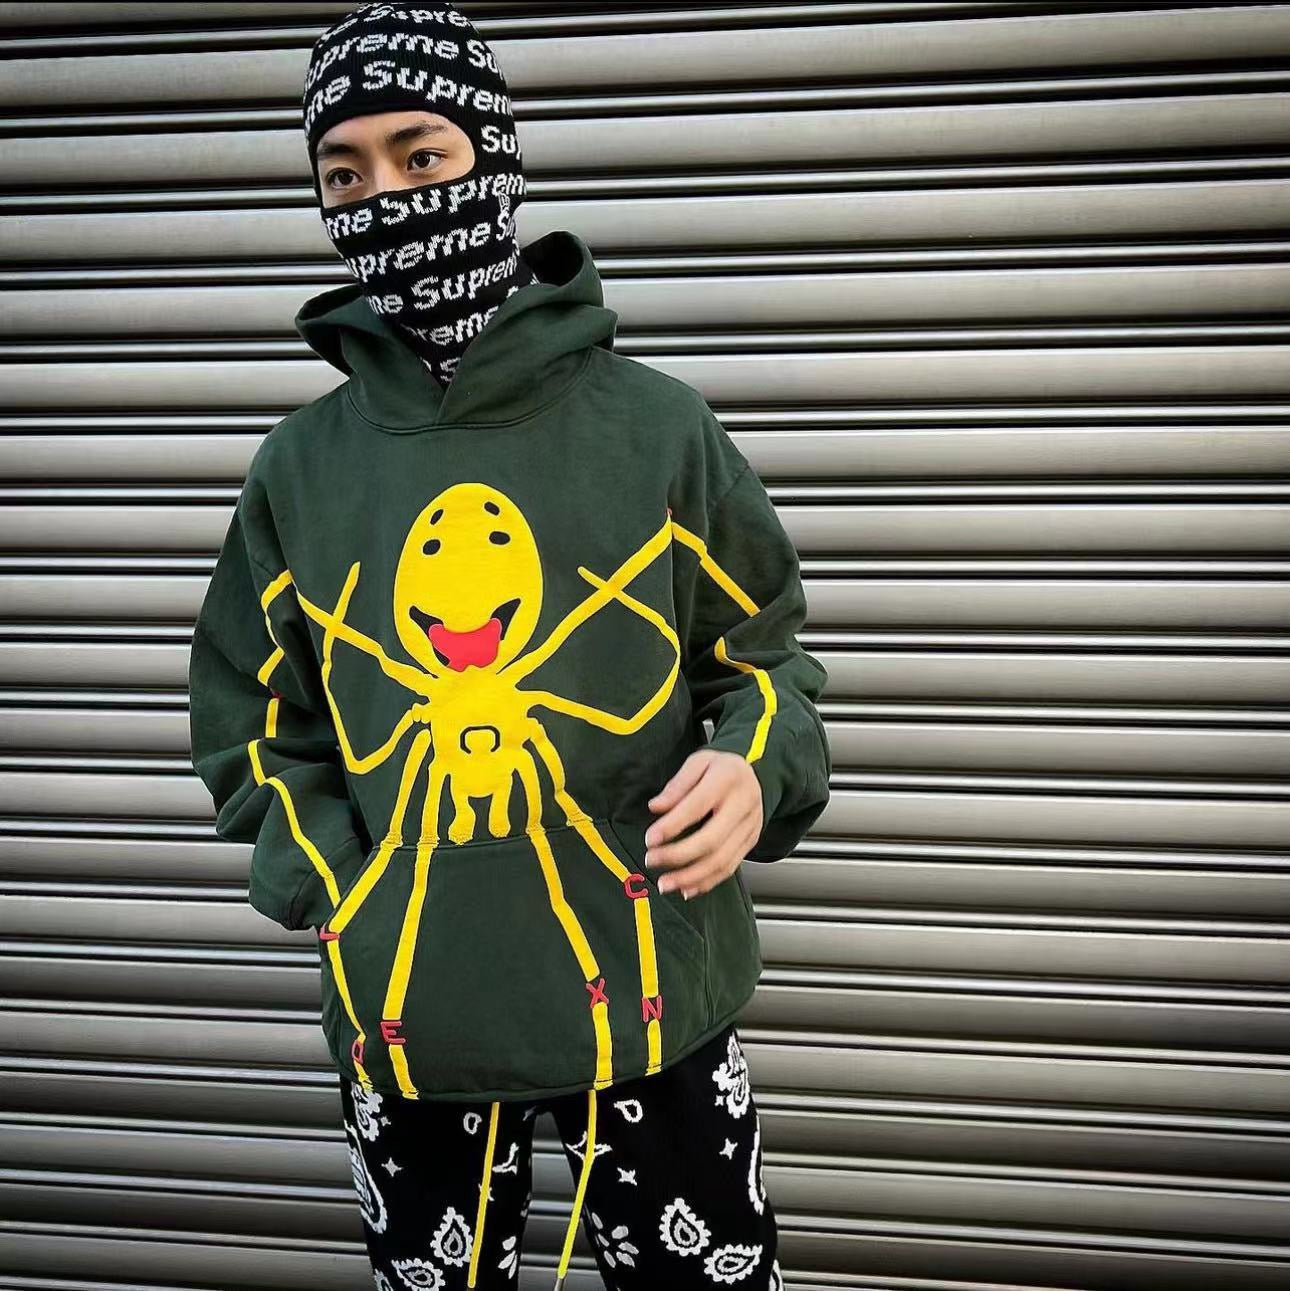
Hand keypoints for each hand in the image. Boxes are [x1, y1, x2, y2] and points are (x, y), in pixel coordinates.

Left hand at [643, 749, 762, 898]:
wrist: (754, 774)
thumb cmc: (721, 768)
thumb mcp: (699, 761)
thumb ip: (678, 785)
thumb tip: (656, 807)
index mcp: (728, 779)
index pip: (697, 806)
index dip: (672, 826)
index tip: (650, 839)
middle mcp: (743, 805)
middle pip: (712, 840)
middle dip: (678, 856)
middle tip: (651, 861)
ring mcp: (750, 827)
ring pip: (722, 861)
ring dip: (690, 877)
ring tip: (665, 883)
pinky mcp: (750, 842)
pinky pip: (729, 868)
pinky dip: (706, 883)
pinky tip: (686, 888)